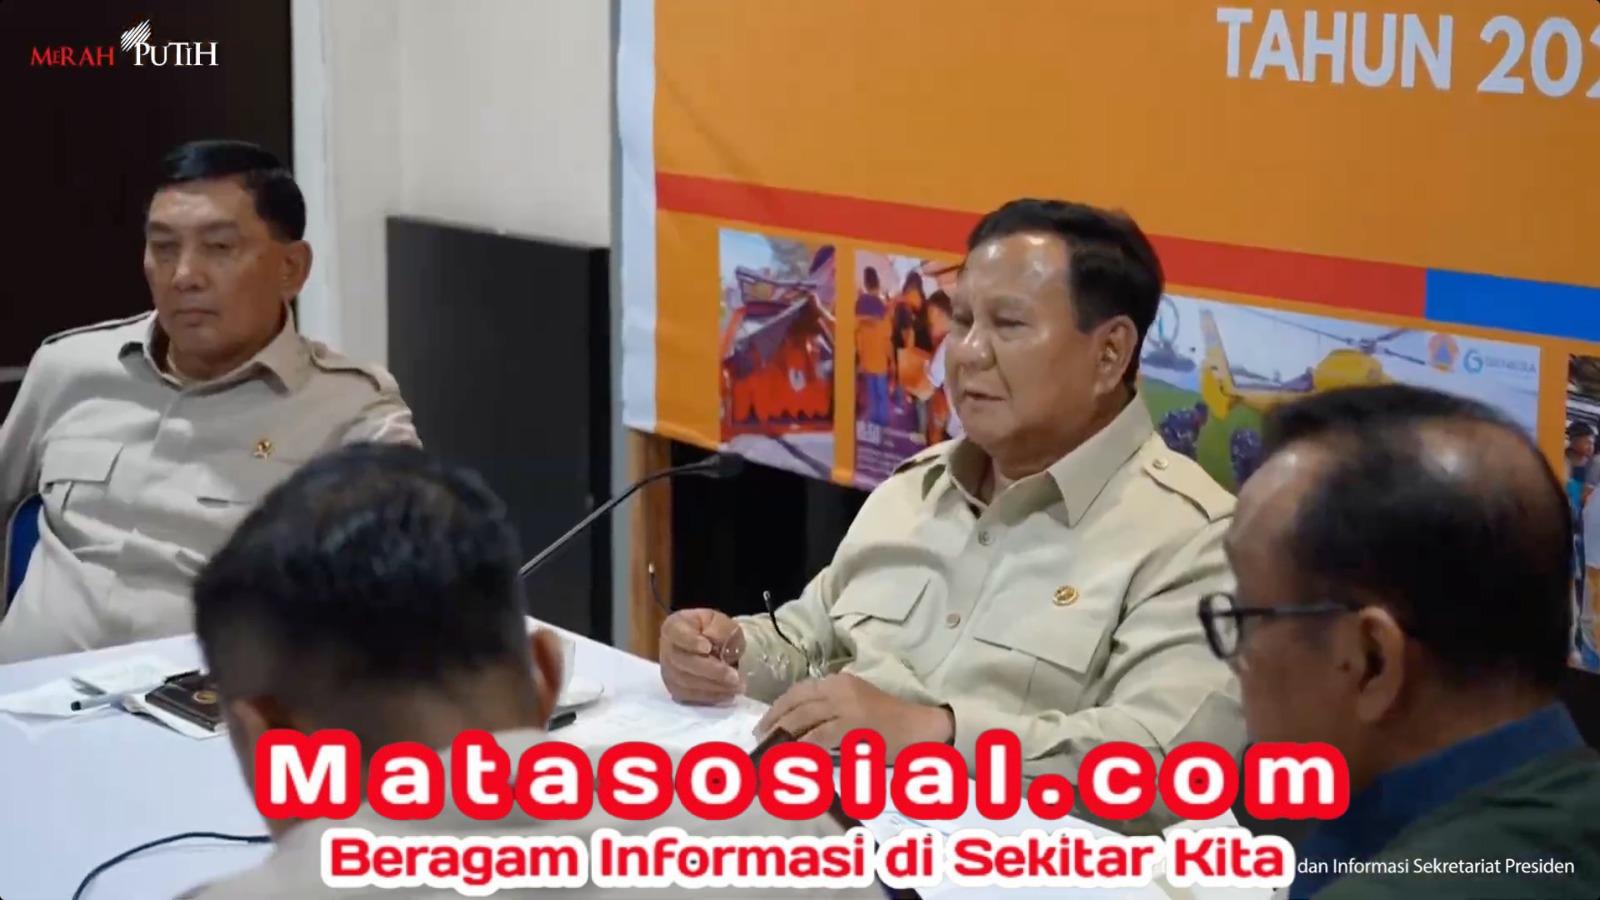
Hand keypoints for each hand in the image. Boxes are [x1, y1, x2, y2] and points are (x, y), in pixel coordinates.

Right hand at [659, 608, 745, 705]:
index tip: (707, 647)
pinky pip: (690, 696)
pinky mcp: (675, 689)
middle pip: (683, 662)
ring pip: (687, 682)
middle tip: (734, 676)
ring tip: (736, 686)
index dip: (690, 641)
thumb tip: (717, 642)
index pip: (677, 633)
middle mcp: (666, 649)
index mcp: (674, 626)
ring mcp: (668, 671)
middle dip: (711, 671)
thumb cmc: (713, 630)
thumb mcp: (721, 622)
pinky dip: (710, 696)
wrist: (710, 645)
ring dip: (714, 686)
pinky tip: (728, 694)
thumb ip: (720, 629)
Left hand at [756, 673, 952, 755]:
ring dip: (781, 736)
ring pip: (801, 719)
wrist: (919, 728)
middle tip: (760, 740)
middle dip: (773, 722)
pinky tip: (791, 758)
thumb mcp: (855, 705)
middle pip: (794, 703)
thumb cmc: (888, 722)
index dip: (777, 708)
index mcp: (837, 682)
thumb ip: (828, 712)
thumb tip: (797, 730)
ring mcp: (844, 705)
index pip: (797, 691)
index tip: (764, 724)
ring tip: (769, 752)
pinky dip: (801, 748)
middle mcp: (837, 688)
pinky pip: (817, 737)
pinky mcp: (851, 725)